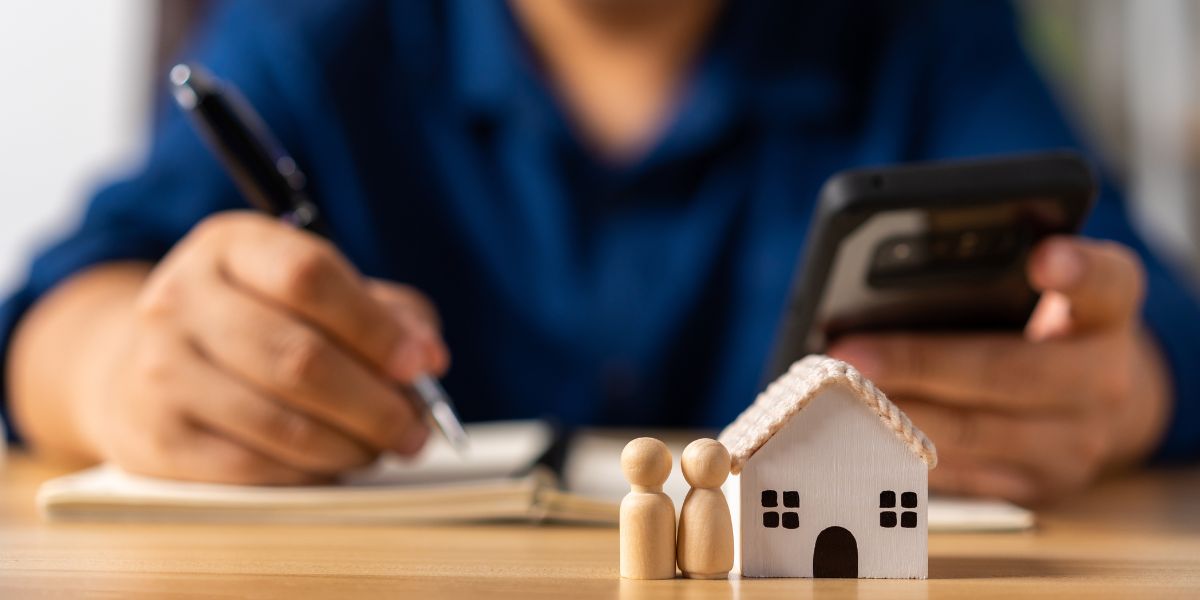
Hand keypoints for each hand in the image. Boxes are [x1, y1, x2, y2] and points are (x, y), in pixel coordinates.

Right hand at [78, 212, 448, 484]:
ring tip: (382, 447)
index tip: (422, 364)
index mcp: (231, 246)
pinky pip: (253, 468)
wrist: (146, 367)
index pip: (309, 278)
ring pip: (280, 421)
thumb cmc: (258, 322)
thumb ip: (386, 313)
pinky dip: (310, 472)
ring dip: (350, 444)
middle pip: (298, 358)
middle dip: (375, 403)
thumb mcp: (316, 291)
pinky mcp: (157, 438)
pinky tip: (335, 463)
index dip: (376, 328)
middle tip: (415, 428)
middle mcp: (181, 299)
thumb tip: (428, 358)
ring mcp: (159, 369)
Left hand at [829, 236, 1171, 504]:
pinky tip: (856, 431)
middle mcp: (1105, 378)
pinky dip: (903, 451)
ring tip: (838, 393)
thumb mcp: (1033, 290)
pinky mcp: (1039, 488)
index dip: (1074, 270)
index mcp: (1107, 310)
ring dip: (896, 412)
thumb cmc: (1036, 327)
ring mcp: (1077, 444)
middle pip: (1008, 370)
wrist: (1093, 404)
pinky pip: (961, 473)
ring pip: (974, 431)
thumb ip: (987, 276)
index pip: (1104, 283)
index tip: (1041, 256)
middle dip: (917, 361)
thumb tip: (882, 288)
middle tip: (848, 352)